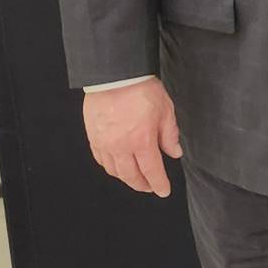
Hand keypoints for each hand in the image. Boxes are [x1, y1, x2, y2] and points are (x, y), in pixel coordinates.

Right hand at [83, 79, 181, 196]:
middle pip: (131, 176)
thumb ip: (170, 135)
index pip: (152, 171)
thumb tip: (175, 152)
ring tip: (135, 178)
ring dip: (126, 178)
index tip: (164, 191)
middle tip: (150, 187)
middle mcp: (121, 147)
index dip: (159, 184)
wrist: (114, 76)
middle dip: (142, 185)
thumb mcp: (165, 110)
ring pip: (114, 171)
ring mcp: (104, 144)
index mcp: (142, 141)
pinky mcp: (93, 137)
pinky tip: (117, 166)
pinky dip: (110, 167)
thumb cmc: (141, 90)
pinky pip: (101, 160)